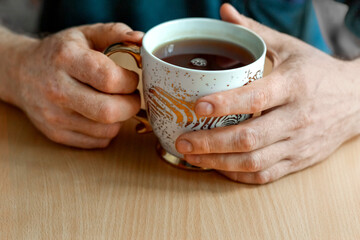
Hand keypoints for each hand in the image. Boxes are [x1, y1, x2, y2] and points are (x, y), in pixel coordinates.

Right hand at [7, 23, 142, 147]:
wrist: (21, 73)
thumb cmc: (61, 53)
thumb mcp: (85, 34)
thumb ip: (115, 32)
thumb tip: (142, 40)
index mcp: (67, 59)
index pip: (109, 79)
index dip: (129, 82)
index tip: (130, 78)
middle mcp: (57, 89)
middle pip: (109, 112)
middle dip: (131, 105)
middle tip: (130, 96)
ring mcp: (54, 116)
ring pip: (107, 129)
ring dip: (120, 118)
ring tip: (114, 103)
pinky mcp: (56, 134)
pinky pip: (98, 141)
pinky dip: (107, 130)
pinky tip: (100, 115)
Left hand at [175, 4, 359, 183]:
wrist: (357, 101)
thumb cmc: (317, 72)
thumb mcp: (289, 48)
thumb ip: (255, 33)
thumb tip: (225, 12)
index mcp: (293, 86)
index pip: (256, 98)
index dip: (225, 103)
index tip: (197, 106)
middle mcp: (296, 118)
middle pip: (249, 138)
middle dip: (211, 143)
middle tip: (182, 140)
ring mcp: (297, 144)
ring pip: (253, 162)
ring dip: (218, 162)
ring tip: (191, 157)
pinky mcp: (298, 162)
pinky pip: (264, 176)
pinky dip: (238, 175)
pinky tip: (218, 167)